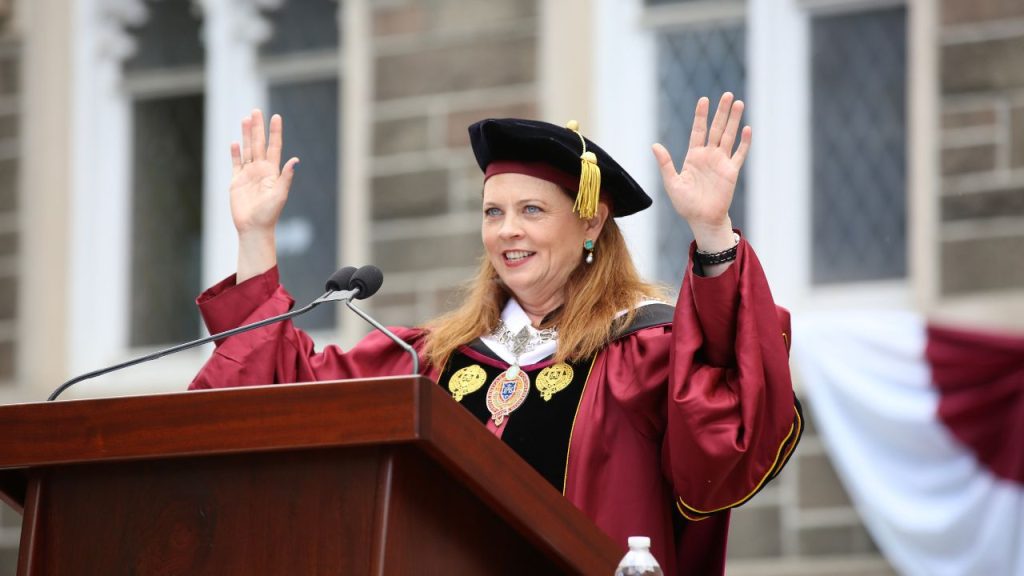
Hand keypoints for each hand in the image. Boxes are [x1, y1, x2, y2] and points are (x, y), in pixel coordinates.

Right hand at [229, 109, 299, 236]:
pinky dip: (235, 153)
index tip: (276, 117)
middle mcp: (261, 170)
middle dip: (258, 127)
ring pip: (247, 150)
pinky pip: (236, 163)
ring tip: (245, 119)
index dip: (275, 132)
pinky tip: (235, 142)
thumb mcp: (280, 195)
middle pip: (259, 144)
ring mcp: (248, 174)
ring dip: (247, 135)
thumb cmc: (269, 214)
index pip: (274, 147)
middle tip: (256, 111)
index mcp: (272, 172)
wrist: (253, 228)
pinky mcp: (236, 181)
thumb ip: (286, 177)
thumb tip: (295, 160)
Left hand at [652, 93, 750, 251]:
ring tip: (739, 103)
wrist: (702, 219)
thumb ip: (665, 164)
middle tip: (728, 95)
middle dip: (722, 112)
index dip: (701, 115)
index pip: (698, 130)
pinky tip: (747, 129)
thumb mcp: (672, 183)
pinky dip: (744, 142)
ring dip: (734, 120)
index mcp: (693, 156)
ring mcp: (721, 162)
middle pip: (717, 128)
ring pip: (729, 136)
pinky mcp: (732, 172)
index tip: (704, 99)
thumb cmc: (685, 204)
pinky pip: (739, 154)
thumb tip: (655, 145)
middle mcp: (709, 156)